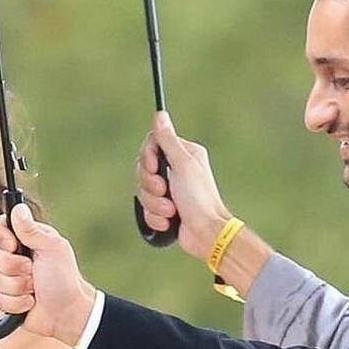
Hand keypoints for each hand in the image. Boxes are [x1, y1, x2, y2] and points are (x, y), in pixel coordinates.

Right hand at [0, 204, 97, 346]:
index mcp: (27, 240)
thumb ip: (31, 229)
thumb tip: (18, 208)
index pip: (0, 228)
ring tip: (34, 289)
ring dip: (18, 287)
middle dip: (14, 267)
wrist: (67, 313)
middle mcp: (16, 257)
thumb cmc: (65, 280)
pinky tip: (30, 302)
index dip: (2, 238)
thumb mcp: (51, 248)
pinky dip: (17, 303)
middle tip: (33, 271)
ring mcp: (11, 279)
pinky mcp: (8, 299)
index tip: (14, 246)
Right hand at [136, 112, 231, 261]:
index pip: (153, 145)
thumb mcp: (182, 164)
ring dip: (155, 205)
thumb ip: (168, 140)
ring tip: (171, 211)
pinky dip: (155, 218)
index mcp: (183, 154)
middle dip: (151, 185)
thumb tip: (159, 114)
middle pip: (144, 170)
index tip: (154, 166)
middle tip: (164, 190)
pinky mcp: (165, 210)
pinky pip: (146, 211)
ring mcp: (170, 191)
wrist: (205, 234)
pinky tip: (169, 223)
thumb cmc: (199, 198)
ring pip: (143, 192)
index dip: (148, 157)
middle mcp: (176, 171)